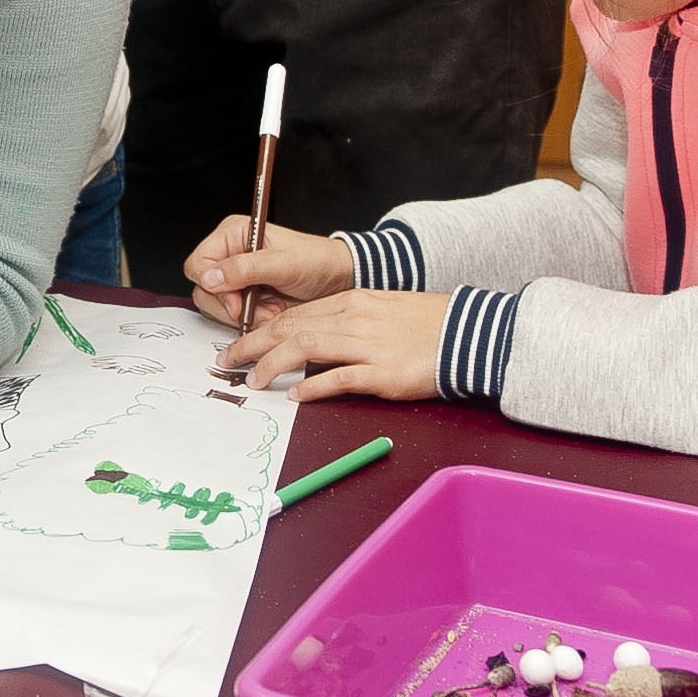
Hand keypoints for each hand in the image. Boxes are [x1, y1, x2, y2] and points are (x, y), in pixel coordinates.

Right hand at [182, 219, 356, 330]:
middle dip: (231, 306)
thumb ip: (245, 269)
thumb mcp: (284, 264)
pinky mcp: (245, 296)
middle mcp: (230, 254)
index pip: (199, 263)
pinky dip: (251, 320)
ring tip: (271, 311)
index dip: (213, 286)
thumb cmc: (317, 261)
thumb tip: (210, 277)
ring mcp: (237, 277)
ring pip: (216, 305)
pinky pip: (233, 315)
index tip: (237, 302)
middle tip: (258, 310)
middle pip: (204, 288)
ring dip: (243, 315)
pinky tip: (272, 314)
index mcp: (233, 234)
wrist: (339, 279)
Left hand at [219, 286, 449, 404]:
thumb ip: (347, 320)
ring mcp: (368, 344)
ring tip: (254, 380)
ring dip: (273, 364)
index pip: (295, 313)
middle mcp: (354, 318)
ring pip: (306, 347)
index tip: (240, 344)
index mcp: (352, 301)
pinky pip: (339, 377)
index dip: (261, 329)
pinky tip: (296, 395)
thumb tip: (313, 338)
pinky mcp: (384, 372)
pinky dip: (313, 386)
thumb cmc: (427, 324)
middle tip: (228, 363)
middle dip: (253, 345)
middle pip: (291, 327)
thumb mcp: (381, 310)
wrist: (469, 333)